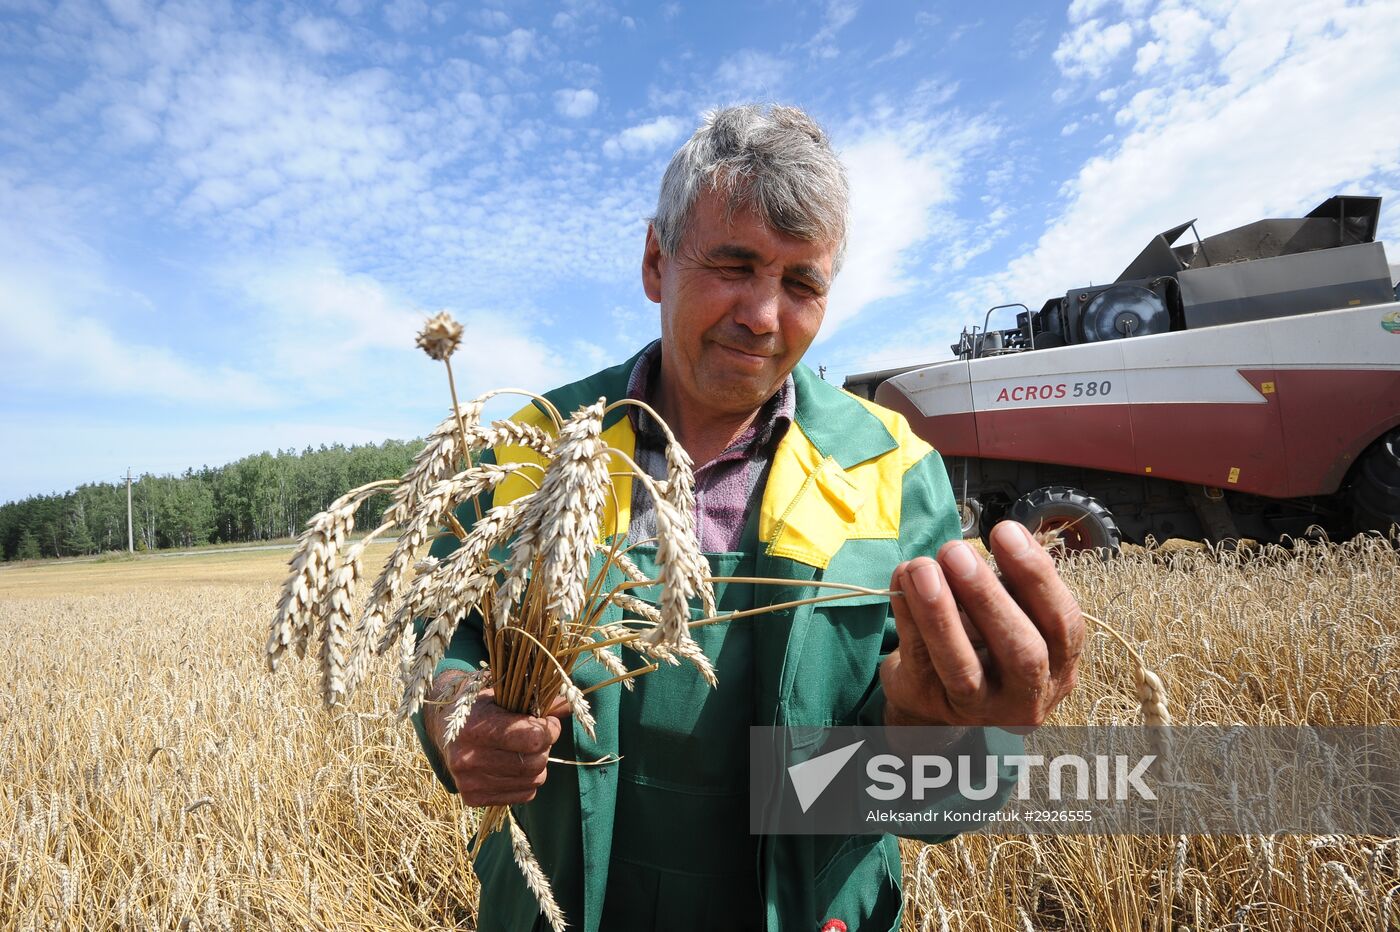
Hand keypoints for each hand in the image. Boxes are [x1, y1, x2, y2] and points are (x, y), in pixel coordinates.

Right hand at [425, 682, 566, 805]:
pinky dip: (527, 780)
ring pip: (533, 780)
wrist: (443, 727)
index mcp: (474, 727)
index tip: (548, 721)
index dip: (550, 729)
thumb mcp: (504, 692)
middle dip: (545, 746)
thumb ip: (537, 698)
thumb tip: (570, 705)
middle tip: (538, 735)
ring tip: (525, 749)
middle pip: (536, 762)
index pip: (533, 738)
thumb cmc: (480, 705)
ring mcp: (469, 782)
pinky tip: (514, 764)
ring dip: (539, 764)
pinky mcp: (473, 798)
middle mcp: (468, 758)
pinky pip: (524, 795)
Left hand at [880, 520, 1083, 729]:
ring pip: (964, 669)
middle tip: (955, 552)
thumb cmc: (982, 643)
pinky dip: (909, 616)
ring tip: (922, 568)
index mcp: (1059, 664)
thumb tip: (1004, 537)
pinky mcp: (934, 704)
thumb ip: (1011, 585)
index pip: (1062, 623)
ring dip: (940, 612)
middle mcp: (1028, 695)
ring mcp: (980, 710)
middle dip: (988, 596)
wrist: (935, 693)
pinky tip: (902, 580)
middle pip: (1022, 652)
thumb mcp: (1009, 614)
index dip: (1037, 576)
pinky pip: (920, 660)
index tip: (1006, 532)